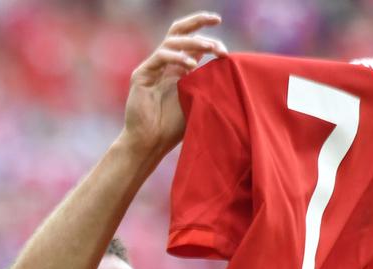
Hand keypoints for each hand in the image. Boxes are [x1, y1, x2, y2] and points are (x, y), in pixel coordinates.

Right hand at [120, 12, 227, 158]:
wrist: (150, 143)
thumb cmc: (173, 127)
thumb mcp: (197, 100)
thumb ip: (208, 83)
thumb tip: (230, 69)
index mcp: (178, 67)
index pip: (192, 41)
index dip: (207, 36)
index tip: (224, 42)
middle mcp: (164, 63)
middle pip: (179, 31)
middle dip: (198, 21)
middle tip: (217, 20)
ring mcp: (152, 67)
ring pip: (172, 41)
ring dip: (193, 42)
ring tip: (211, 48)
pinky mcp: (142, 75)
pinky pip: (160, 57)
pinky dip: (176, 57)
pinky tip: (191, 65)